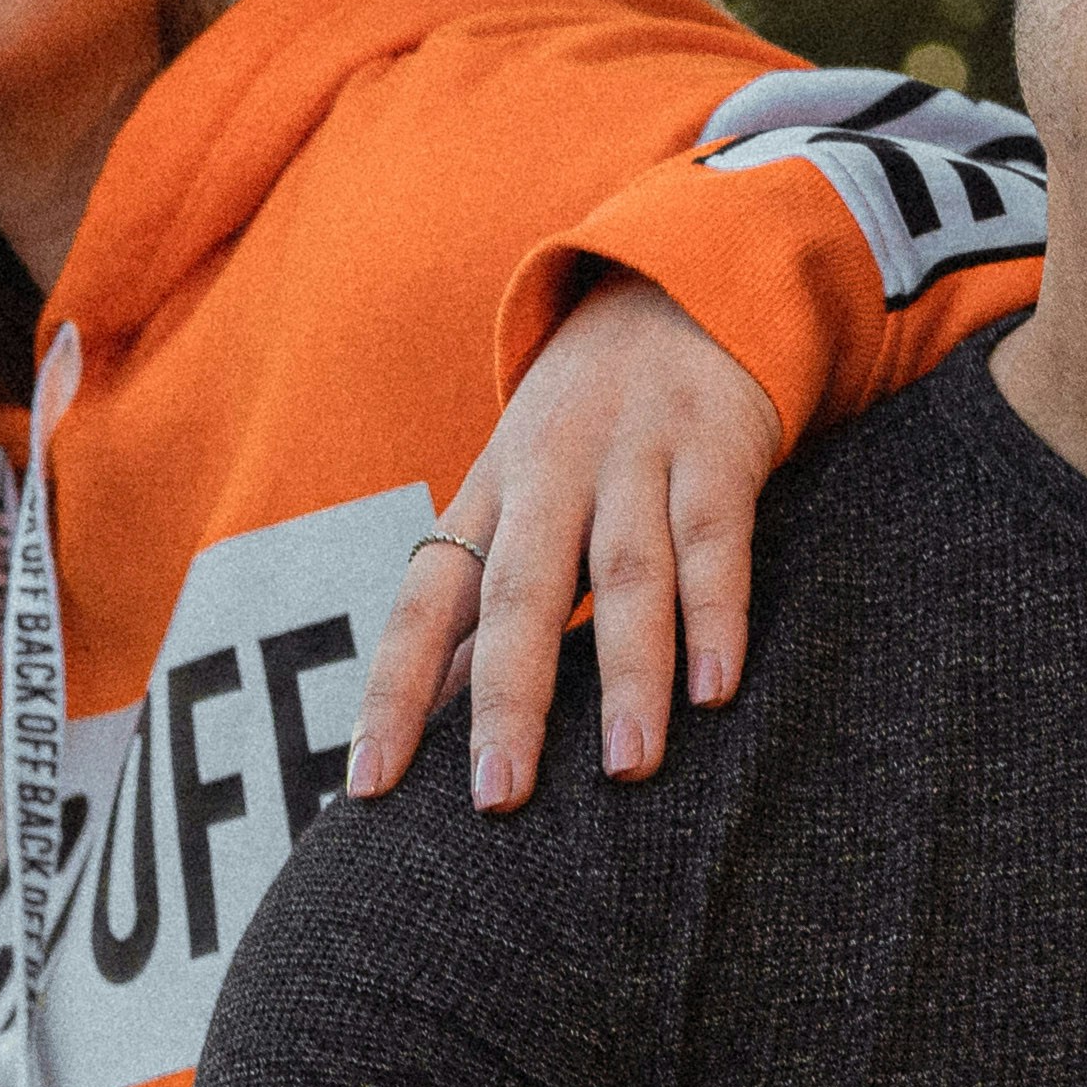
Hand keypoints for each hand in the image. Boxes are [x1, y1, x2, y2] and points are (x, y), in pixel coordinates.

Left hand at [347, 271, 776, 810]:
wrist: (678, 288)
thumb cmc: (586, 428)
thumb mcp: (520, 497)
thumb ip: (485, 607)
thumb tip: (430, 723)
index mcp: (488, 495)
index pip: (425, 604)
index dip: (395, 693)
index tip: (370, 789)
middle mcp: (550, 474)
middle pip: (520, 594)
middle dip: (509, 700)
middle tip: (499, 798)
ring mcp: (634, 457)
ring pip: (625, 574)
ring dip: (625, 673)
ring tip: (628, 768)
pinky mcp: (716, 449)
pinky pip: (716, 540)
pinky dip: (716, 614)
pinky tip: (716, 689)